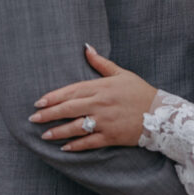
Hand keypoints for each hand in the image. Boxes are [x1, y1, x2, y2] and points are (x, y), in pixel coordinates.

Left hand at [29, 44, 156, 150]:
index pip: (72, 91)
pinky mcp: (111, 136)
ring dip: (58, 131)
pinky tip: (64, 147)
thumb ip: (101, 63)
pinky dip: (76, 145)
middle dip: (49, 114)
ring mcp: (106, 121)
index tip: (38, 102)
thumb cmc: (139, 91)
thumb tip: (86, 47)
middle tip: (33, 118)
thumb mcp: (121, 73)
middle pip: (69, 108)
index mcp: (102, 87)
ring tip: (44, 135)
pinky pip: (89, 142)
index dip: (54, 97)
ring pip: (76, 127)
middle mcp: (101, 104)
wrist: (160, 113)